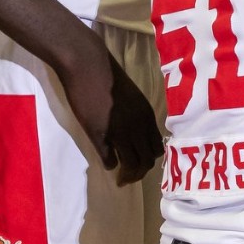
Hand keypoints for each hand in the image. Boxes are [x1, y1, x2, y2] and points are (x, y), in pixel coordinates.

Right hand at [58, 42, 162, 184]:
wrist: (87, 65)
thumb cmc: (106, 76)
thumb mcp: (131, 96)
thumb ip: (135, 114)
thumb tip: (133, 131)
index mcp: (146, 115)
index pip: (156, 147)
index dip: (149, 158)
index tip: (140, 162)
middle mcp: (138, 126)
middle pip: (147, 160)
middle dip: (139, 172)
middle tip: (129, 177)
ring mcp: (120, 131)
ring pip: (132, 164)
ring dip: (127, 175)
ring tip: (121, 179)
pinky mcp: (99, 134)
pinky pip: (109, 159)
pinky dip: (110, 164)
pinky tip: (107, 164)